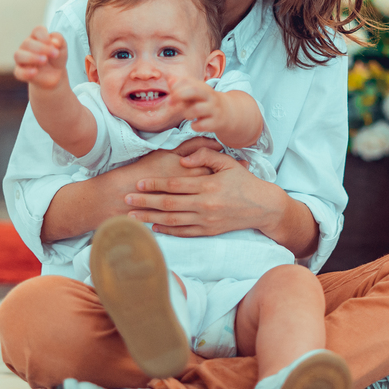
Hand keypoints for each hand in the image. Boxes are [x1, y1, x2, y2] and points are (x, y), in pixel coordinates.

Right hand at [14, 26, 66, 89]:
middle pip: (27, 42)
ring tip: (44, 61)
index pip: (37, 31)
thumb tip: (54, 42)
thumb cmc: (56, 57)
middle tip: (55, 54)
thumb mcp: (62, 47)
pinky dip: (26, 72)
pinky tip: (35, 72)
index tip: (55, 44)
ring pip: (18, 55)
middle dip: (42, 48)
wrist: (56, 74)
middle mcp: (27, 46)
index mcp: (37, 37)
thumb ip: (59, 40)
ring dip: (31, 57)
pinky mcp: (20, 72)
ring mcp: (22, 59)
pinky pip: (18, 72)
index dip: (45, 36)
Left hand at [125, 145, 278, 237]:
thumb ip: (205, 156)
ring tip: (132, 216)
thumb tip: (183, 161)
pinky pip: (184, 232)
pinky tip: (154, 227)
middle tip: (125, 199)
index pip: (175, 185)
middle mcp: (205, 204)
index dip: (154, 184)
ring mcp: (207, 220)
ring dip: (150, 218)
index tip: (138, 183)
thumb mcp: (228, 163)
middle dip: (145, 202)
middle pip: (168, 204)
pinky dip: (168, 231)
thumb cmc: (244, 182)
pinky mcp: (209, 231)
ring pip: (172, 220)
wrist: (263, 207)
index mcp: (208, 185)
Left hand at [169, 76, 225, 134]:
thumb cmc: (205, 102)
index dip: (176, 85)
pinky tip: (195, 124)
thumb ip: (182, 87)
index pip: (188, 80)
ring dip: (186, 113)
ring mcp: (214, 109)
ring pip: (196, 109)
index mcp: (203, 87)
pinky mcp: (216, 122)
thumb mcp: (196, 92)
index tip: (170, 92)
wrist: (227, 113)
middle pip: (194, 90)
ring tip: (188, 115)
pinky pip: (201, 125)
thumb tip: (170, 81)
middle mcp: (210, 96)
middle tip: (170, 102)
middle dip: (179, 95)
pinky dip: (194, 126)